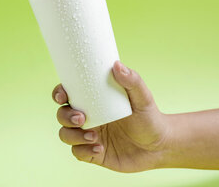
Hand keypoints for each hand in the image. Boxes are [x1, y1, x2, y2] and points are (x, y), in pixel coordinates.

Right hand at [52, 61, 168, 172]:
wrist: (159, 146)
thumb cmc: (150, 117)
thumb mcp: (143, 97)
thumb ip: (132, 80)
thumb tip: (116, 64)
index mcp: (95, 100)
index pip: (70, 93)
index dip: (59, 93)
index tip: (62, 95)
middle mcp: (89, 117)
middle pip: (62, 114)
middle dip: (65, 116)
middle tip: (81, 118)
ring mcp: (90, 135)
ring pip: (66, 135)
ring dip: (73, 136)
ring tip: (94, 136)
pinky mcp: (94, 153)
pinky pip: (78, 153)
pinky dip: (84, 150)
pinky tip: (99, 148)